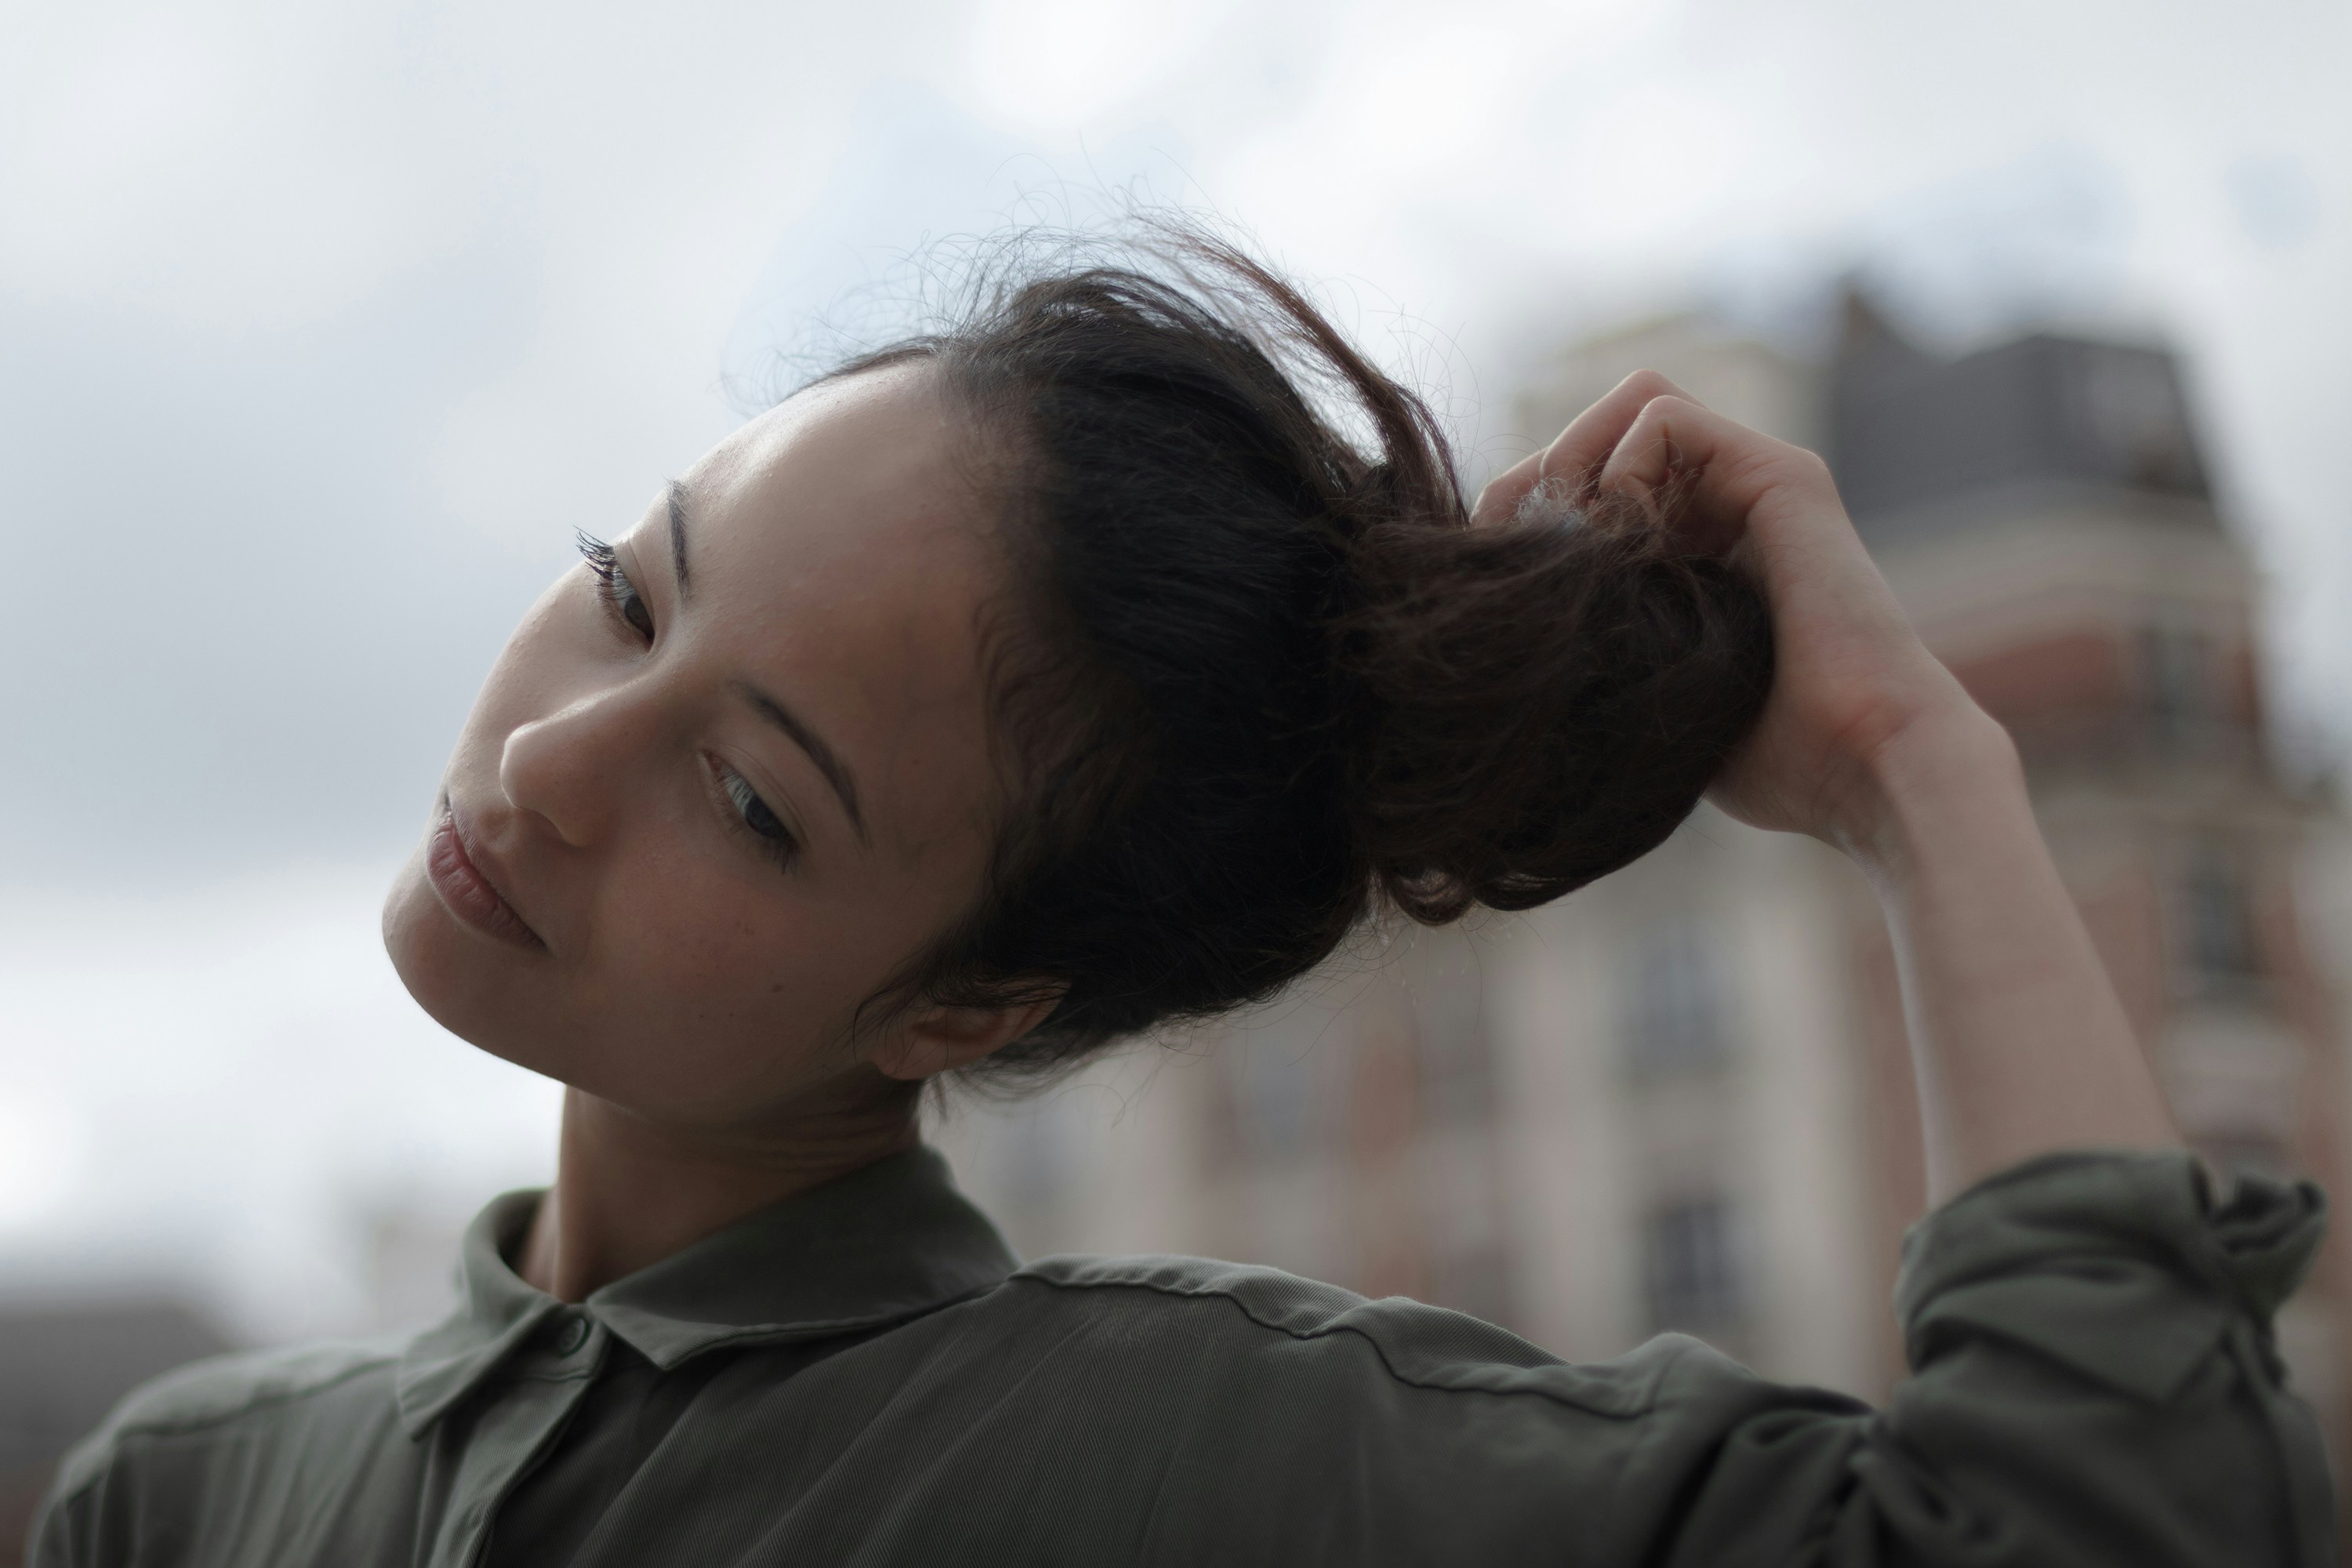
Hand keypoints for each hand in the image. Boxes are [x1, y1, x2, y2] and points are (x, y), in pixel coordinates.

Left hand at [1475, 371, 2000, 854]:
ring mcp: (1755, 483)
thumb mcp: (1651, 692)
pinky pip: (1665, 412)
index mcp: (1696, 554)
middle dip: (1542, 481)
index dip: (1526, 516)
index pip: (1586, 484)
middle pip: (1602, 433)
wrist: (1864, 767)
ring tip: (1572, 542)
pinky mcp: (1781, 474)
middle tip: (1525, 553)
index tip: (1503, 577)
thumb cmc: (1770, 757)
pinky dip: (1621, 464)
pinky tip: (1623, 540)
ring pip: (1633, 404)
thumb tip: (1511, 624)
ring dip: (1577, 459)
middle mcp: (1727, 505)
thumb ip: (1600, 642)